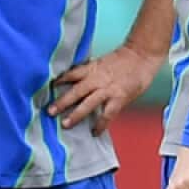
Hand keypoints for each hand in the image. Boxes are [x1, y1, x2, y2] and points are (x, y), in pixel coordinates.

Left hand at [46, 44, 162, 135]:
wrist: (141, 56)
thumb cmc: (123, 60)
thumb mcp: (101, 62)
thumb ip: (90, 73)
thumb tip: (76, 82)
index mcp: (91, 68)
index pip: (71, 74)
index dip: (59, 81)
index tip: (47, 89)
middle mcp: (96, 79)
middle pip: (75, 91)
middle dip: (62, 102)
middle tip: (50, 111)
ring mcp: (107, 89)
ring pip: (88, 103)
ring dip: (76, 114)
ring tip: (65, 124)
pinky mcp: (118, 98)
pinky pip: (107, 114)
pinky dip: (100, 124)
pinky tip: (95, 132)